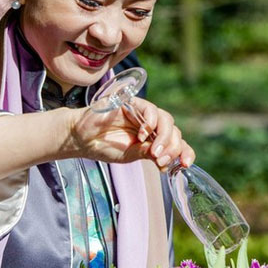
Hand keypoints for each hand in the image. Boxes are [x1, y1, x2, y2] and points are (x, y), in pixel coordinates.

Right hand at [67, 97, 194, 169]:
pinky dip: (150, 123)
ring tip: (153, 151)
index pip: (177, 144)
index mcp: (154, 140)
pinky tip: (141, 135)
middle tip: (160, 160)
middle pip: (175, 132)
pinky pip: (151, 110)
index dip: (185, 152)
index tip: (185, 164)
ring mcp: (144, 114)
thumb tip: (165, 160)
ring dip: (164, 137)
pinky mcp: (134, 103)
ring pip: (166, 120)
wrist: (82, 138)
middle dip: (172, 148)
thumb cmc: (105, 146)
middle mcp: (153, 126)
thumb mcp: (130, 156)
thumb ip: (147, 154)